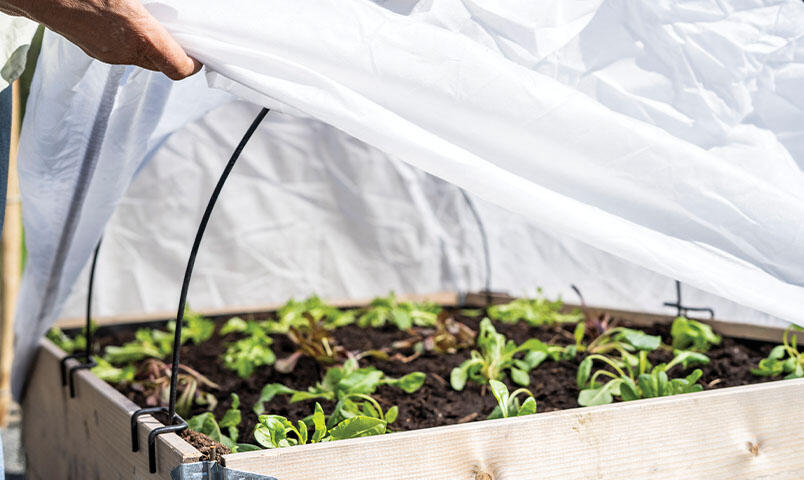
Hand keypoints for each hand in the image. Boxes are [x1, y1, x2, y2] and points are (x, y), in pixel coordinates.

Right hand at [1, 0, 199, 79]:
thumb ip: (153, 5)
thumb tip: (166, 12)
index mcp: (140, 35)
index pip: (178, 67)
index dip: (193, 64)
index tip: (198, 54)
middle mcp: (124, 51)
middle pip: (161, 64)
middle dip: (173, 52)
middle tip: (179, 33)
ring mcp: (105, 53)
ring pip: (139, 57)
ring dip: (149, 45)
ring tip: (150, 21)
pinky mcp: (91, 50)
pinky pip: (119, 50)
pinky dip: (128, 39)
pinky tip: (123, 18)